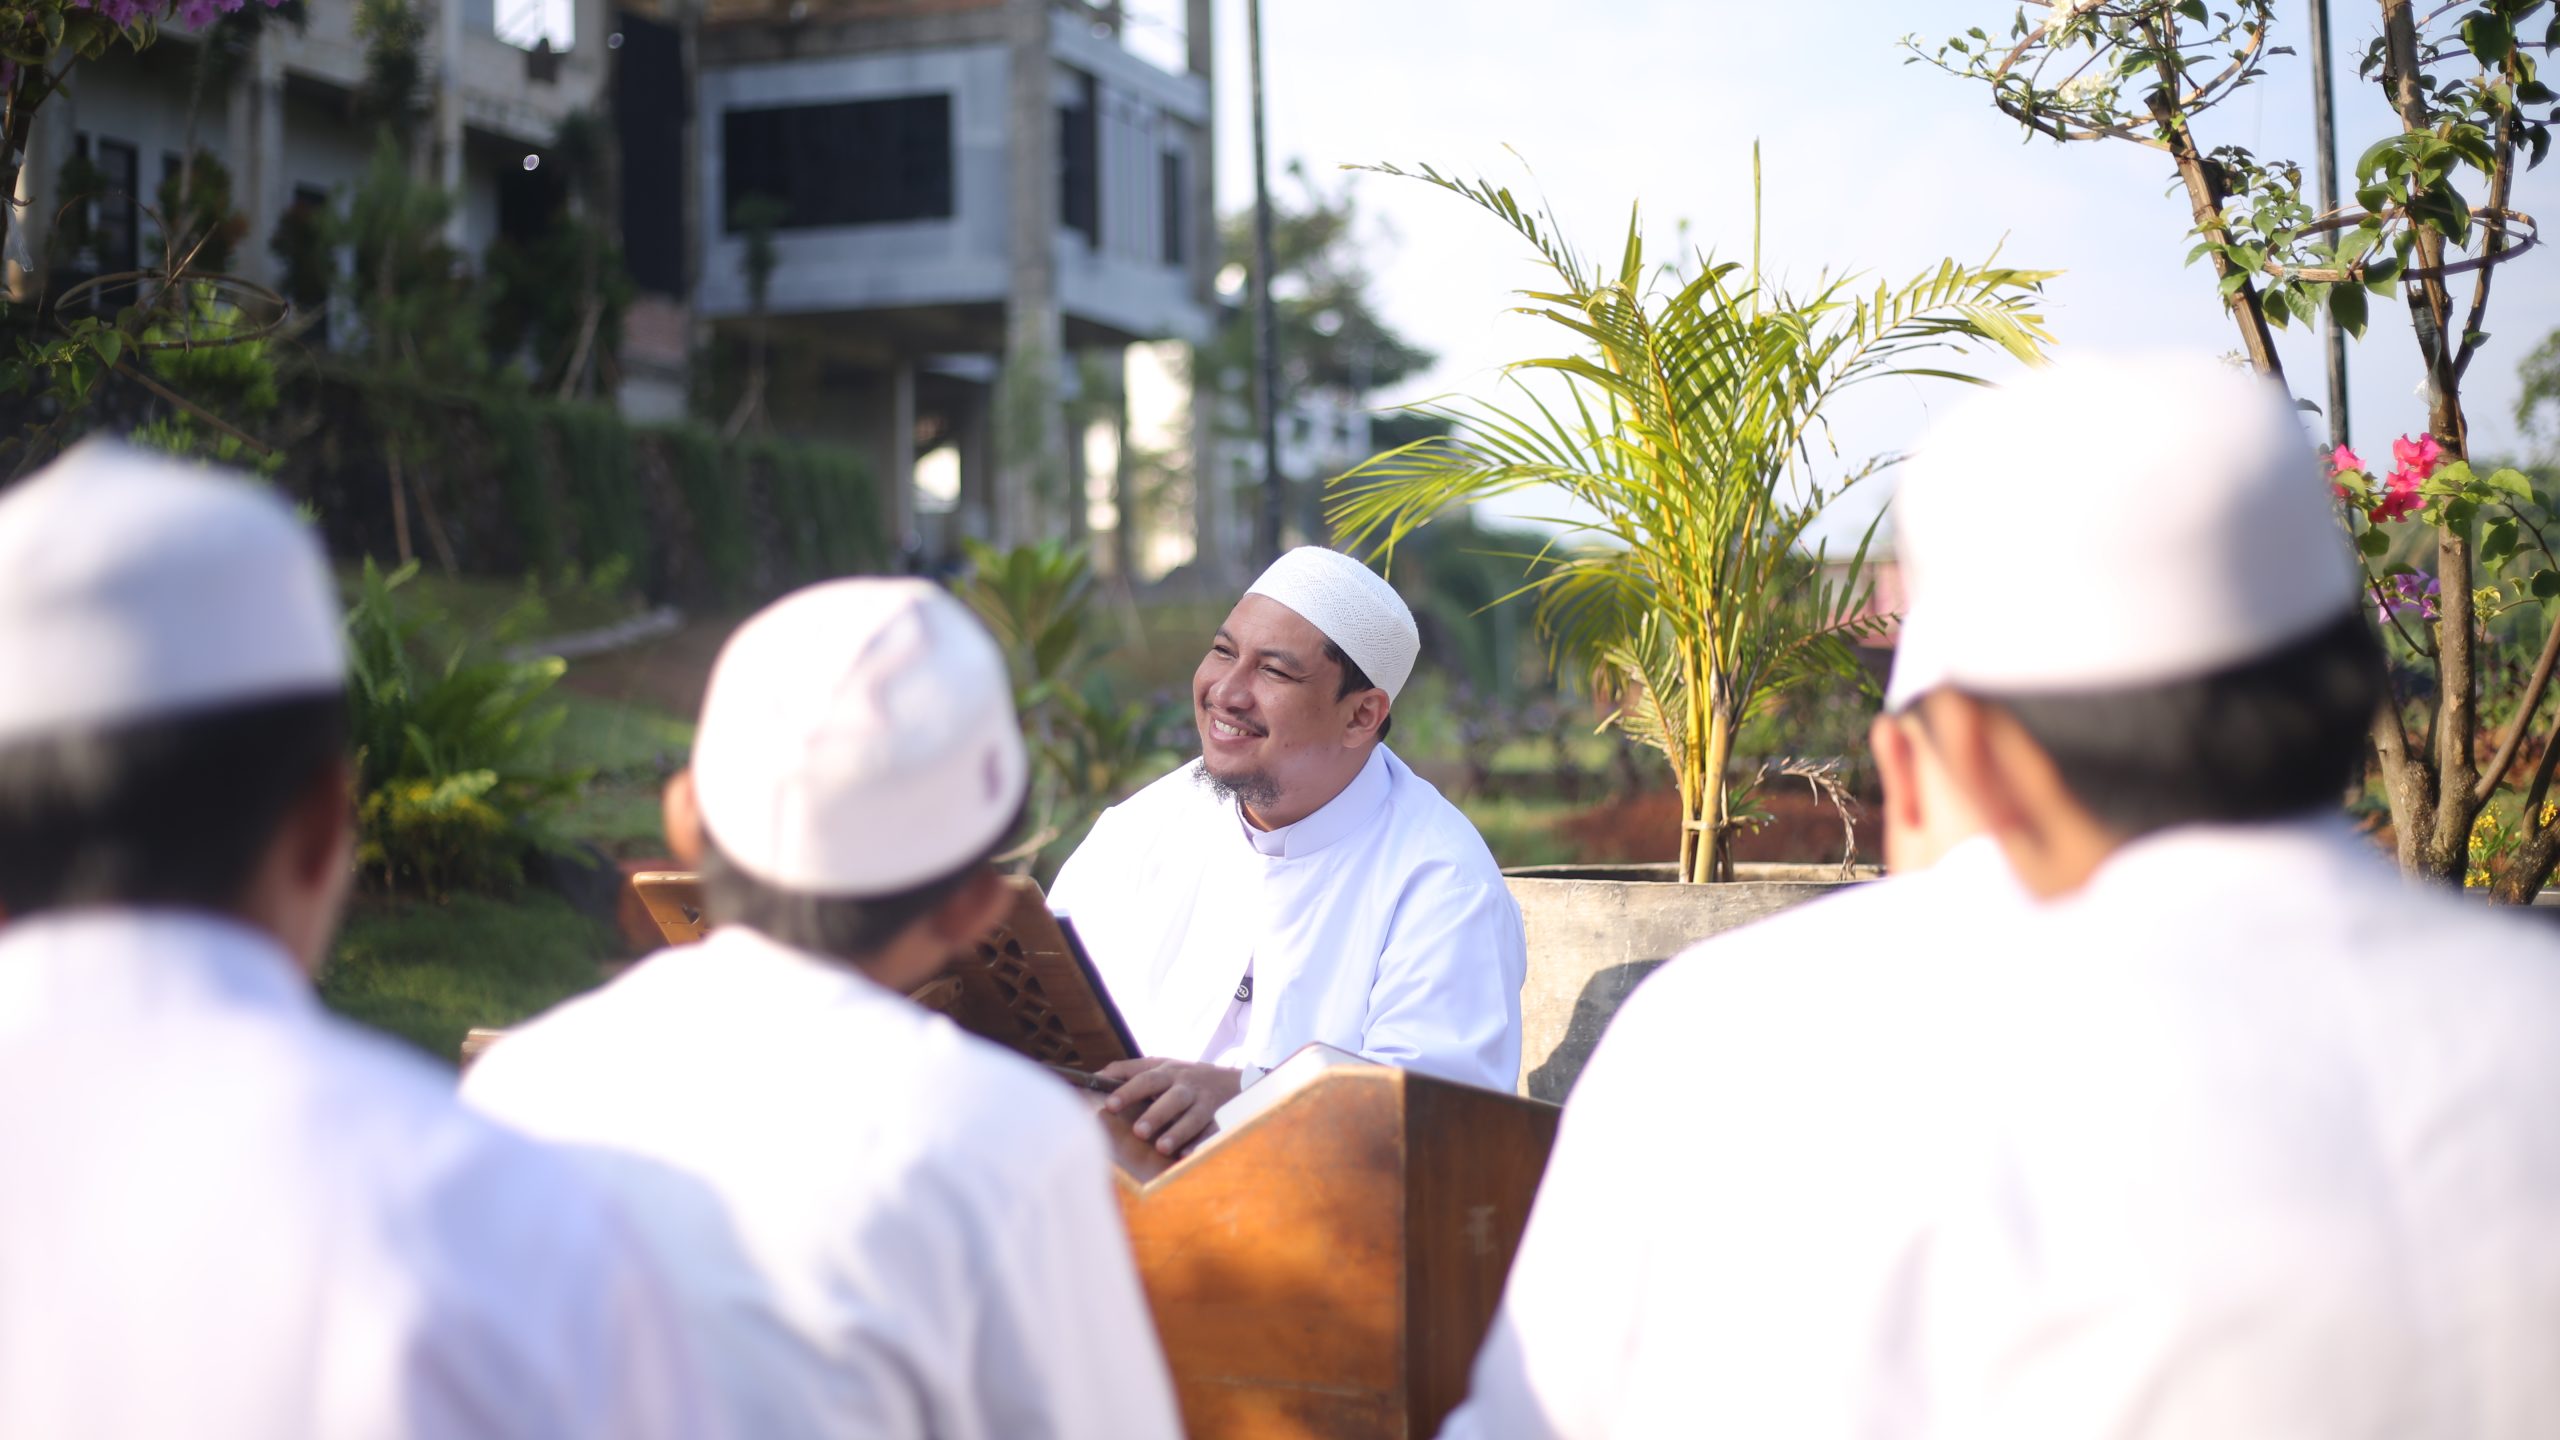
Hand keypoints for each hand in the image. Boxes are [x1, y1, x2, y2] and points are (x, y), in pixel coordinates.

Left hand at [1097, 1057, 1243, 1155]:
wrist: (1231, 1080)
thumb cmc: (1181, 1076)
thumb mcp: (1157, 1065)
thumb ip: (1125, 1070)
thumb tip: (1093, 1077)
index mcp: (1167, 1073)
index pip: (1146, 1080)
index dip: (1128, 1091)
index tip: (1110, 1106)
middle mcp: (1186, 1087)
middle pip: (1173, 1098)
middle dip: (1156, 1114)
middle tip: (1139, 1132)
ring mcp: (1204, 1103)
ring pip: (1194, 1117)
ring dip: (1178, 1132)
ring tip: (1161, 1148)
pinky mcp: (1218, 1119)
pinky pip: (1212, 1132)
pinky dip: (1201, 1143)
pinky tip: (1187, 1155)